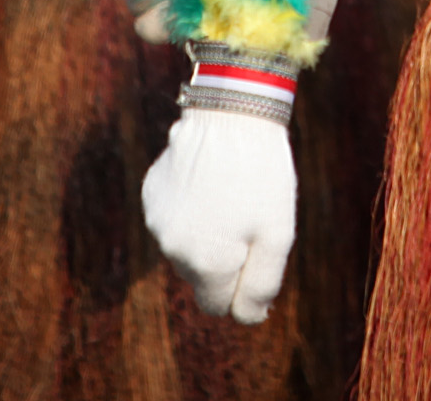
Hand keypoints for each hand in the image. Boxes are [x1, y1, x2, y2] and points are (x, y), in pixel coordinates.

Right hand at [144, 107, 296, 323]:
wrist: (231, 111)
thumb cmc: (262, 175)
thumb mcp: (279, 234)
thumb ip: (262, 285)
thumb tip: (248, 318)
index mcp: (206, 265)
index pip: (218, 306)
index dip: (241, 286)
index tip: (258, 254)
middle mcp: (173, 250)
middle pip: (202, 276)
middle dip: (225, 258)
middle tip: (250, 217)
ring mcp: (157, 221)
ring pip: (186, 247)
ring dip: (207, 233)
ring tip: (231, 194)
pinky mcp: (151, 195)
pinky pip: (173, 218)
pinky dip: (191, 209)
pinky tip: (210, 181)